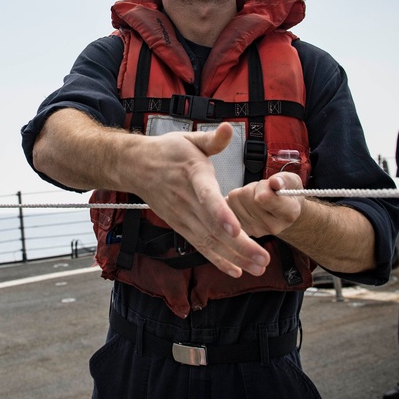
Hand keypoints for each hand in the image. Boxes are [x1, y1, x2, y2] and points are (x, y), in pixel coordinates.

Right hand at [129, 124, 269, 277]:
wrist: (135, 166)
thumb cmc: (167, 152)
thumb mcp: (189, 140)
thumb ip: (212, 140)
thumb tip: (227, 128)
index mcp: (192, 175)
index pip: (207, 196)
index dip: (221, 213)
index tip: (236, 229)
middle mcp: (186, 200)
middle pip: (213, 227)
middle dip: (240, 245)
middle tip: (263, 258)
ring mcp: (182, 216)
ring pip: (209, 241)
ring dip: (234, 257)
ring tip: (258, 267)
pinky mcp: (180, 226)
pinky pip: (200, 246)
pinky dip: (217, 260)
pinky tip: (236, 270)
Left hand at [225, 173, 304, 238]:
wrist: (283, 212)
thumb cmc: (287, 194)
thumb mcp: (293, 182)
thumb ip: (284, 180)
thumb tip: (274, 182)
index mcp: (288, 213)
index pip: (264, 199)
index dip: (262, 187)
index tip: (269, 184)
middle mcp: (271, 226)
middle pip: (247, 195)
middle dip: (253, 187)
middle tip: (263, 190)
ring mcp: (254, 229)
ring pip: (235, 198)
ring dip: (243, 193)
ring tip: (256, 196)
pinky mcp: (241, 228)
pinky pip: (228, 205)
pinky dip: (235, 200)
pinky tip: (246, 204)